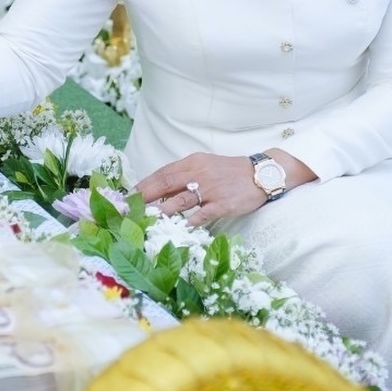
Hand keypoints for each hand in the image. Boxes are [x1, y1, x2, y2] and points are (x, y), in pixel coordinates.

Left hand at [135, 152, 264, 226]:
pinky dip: (189, 221)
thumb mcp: (205, 166)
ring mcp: (210, 189)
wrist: (261, 174)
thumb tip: (161, 189)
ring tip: (147, 219)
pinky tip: (178, 228)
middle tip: (130, 208)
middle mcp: (199, 173)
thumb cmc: (230, 172)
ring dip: (162, 210)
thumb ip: (185, 175)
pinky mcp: (222, 204)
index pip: (163, 173)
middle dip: (145, 196)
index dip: (145, 184)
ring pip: (180, 199)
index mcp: (192, 162)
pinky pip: (202, 214)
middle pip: (166, 183)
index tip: (130, 195)